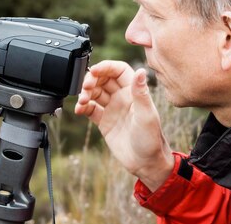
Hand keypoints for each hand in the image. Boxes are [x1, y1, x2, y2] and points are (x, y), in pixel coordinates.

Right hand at [74, 61, 173, 190]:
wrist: (145, 164)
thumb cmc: (151, 140)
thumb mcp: (147, 115)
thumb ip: (140, 93)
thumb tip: (140, 70)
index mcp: (134, 92)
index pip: (118, 70)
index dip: (106, 67)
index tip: (94, 71)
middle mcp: (122, 97)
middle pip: (104, 79)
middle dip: (92, 79)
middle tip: (85, 87)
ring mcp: (112, 109)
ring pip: (95, 92)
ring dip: (85, 93)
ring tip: (82, 100)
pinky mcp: (104, 121)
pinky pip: (90, 109)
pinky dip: (82, 106)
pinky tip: (79, 109)